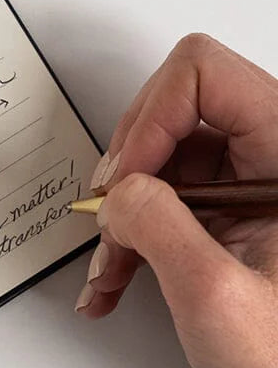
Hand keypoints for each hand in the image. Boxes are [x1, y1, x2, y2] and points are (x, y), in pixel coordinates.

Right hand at [77, 33, 277, 367]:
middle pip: (177, 112)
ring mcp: (258, 190)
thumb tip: (118, 192)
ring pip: (165, 161)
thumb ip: (156, 222)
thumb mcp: (212, 293)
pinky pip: (169, 201)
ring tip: (111, 268)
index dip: (152, 116)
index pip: (205, 75)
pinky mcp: (238, 219)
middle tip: (110, 218)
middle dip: (129, 168)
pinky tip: (116, 280)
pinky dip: (134, 235)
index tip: (128, 177)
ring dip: (124, 212)